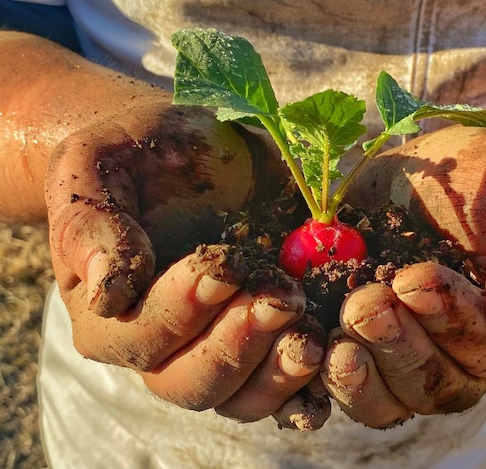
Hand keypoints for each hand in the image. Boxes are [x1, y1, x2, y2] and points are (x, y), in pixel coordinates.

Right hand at [45, 101, 328, 427]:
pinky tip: (330, 358)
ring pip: (240, 397)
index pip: (141, 336)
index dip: (181, 311)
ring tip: (311, 335)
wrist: (189, 154)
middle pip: (192, 380)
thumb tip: (105, 293)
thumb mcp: (98, 166)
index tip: (222, 270)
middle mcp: (159, 348)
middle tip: (281, 299)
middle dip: (239, 343)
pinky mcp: (260, 343)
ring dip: (278, 371)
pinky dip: (307, 385)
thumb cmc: (138, 154)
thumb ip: (89, 224)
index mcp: (110, 314)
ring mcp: (213, 351)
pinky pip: (281, 387)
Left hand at [322, 126, 485, 427]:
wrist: (448, 173)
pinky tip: (300, 351)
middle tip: (365, 304)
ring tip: (335, 336)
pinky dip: (316, 377)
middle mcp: (462, 363)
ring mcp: (406, 359)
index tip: (415, 278)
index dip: (450, 320)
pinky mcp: (361, 347)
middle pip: (430, 383)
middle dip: (395, 346)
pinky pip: (339, 384)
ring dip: (356, 375)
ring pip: (383, 399)